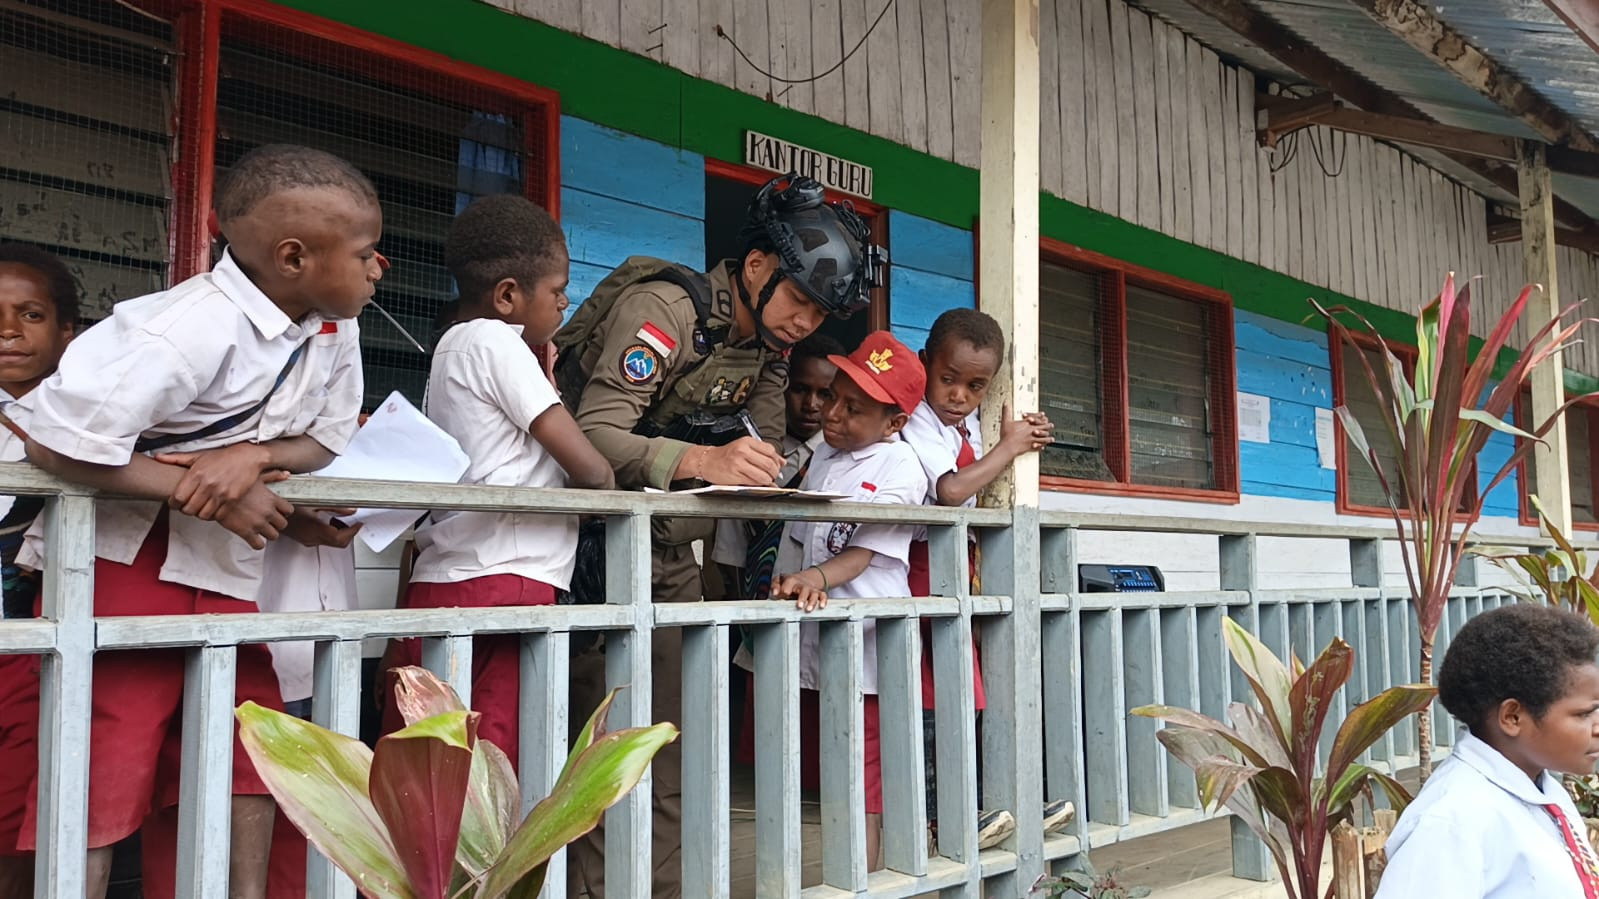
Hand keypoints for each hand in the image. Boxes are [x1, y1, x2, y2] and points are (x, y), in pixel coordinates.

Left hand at [156, 444, 279, 520]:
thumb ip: (176, 458)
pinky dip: (213, 514)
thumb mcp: (198, 456)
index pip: (178, 498)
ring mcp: (221, 493)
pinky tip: (213, 508)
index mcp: (196, 474)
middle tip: (188, 506)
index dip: (173, 504)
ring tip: (200, 507)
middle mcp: (208, 484)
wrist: (248, 457)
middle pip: (189, 509)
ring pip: (203, 514)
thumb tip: (157, 457)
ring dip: (199, 513)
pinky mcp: (232, 499)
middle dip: (186, 510)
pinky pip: (218, 515)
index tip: (175, 503)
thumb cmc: (222, 457)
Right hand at [214, 477, 292, 548]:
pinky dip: (257, 543)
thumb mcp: (255, 476)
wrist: (213, 494)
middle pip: (283, 525)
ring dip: (267, 534)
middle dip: (276, 525)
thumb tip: (287, 474)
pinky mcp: (246, 532)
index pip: (289, 510)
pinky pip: (259, 545)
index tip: (278, 512)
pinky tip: (252, 538)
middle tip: (268, 522)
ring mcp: (258, 523)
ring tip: (260, 530)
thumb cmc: (233, 483)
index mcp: (271, 499)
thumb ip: (273, 475)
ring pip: (273, 536)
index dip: (284, 513)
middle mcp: (268, 512)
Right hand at [282, 507, 361, 548]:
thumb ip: (336, 507)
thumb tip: (351, 510)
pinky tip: (327, 521)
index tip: (359, 524)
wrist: (273, 511)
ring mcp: (308, 540)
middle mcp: (312, 538)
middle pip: (338, 543)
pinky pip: (322, 540)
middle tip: (353, 523)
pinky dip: (330, 533)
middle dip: (349, 534)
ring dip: (339, 533)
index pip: (341, 538)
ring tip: (339, 518)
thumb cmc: (290, 503)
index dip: (353, 532)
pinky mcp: (305, 540)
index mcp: (316, 529)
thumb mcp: (315, 501)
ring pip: (331, 543)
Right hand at [700, 437, 783, 485]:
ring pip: (763, 475)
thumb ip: (763, 453)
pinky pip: (754, 482)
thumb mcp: (744, 448)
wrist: (706, 461)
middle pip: (769, 464)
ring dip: (768, 481)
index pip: (771, 451)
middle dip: (775, 473)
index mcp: (747, 442)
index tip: (778, 466)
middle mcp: (743, 451)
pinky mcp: (735, 475)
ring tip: (766, 480)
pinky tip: (758, 483)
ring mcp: (739, 463)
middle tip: (773, 475)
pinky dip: (760, 485)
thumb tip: (782, 461)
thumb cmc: (725, 455)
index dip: (777, 461)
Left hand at [772, 569, 827, 611]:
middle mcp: (802, 585)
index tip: (784, 594)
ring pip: (814, 594)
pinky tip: (821, 606)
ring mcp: (811, 589)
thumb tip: (774, 593)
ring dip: (812, 601)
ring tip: (808, 609)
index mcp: (792, 580)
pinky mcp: (818, 593)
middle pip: (804, 589)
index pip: (789, 583)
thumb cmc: (789, 583)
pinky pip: (823, 595)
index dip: (786, 589)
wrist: (803, 579)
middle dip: (802, 597)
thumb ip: (775, 586)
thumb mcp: (779, 581)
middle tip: (799, 606)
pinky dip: (823, 600)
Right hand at [996, 403, 1053, 456]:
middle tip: (1051, 425)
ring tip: (1051, 438)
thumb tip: (1005, 403)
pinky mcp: (1032, 446)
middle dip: (1048, 426)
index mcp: (1026, 424)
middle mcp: (1031, 430)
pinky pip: (1039, 446)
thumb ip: (1006, 411)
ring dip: (1048, 438)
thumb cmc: (1007, 435)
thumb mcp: (1006, 421)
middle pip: (1043, 427)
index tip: (1042, 415)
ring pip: (1044, 437)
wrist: (1008, 446)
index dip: (1039, 416)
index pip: (1035, 417)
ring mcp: (1032, 438)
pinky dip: (1042, 446)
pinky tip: (1043, 447)